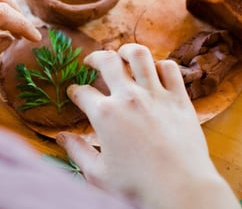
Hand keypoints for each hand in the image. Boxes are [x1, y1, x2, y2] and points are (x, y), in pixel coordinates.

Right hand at [56, 44, 238, 208]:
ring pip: (139, 54)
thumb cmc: (137, 186)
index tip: (75, 94)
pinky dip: (160, 65)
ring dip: (127, 51)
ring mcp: (156, 95)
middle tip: (91, 62)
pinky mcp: (179, 99)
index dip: (74, 91)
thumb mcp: (98, 174)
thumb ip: (77, 151)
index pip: (81, 92)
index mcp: (104, 114)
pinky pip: (169, 68)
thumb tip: (60, 137)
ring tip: (122, 55)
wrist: (181, 190)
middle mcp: (128, 97)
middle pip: (107, 61)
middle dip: (94, 58)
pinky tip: (154, 72)